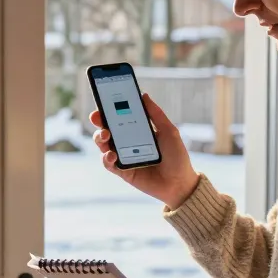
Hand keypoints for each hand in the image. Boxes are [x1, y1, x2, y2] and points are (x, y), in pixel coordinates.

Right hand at [91, 93, 199, 208]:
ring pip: (104, 145)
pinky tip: (112, 154)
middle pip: (107, 129)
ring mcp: (124, 157)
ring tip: (106, 135)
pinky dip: (106, 158)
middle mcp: (127, 142)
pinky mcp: (123, 172)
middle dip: (99, 121)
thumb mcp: (169, 131)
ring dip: (100, 138)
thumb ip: (156, 114)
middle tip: (97, 116)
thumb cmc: (177, 156)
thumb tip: (143, 95)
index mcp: (137, 130)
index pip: (120, 117)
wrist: (180, 183)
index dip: (109, 109)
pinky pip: (108, 164)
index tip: (102, 100)